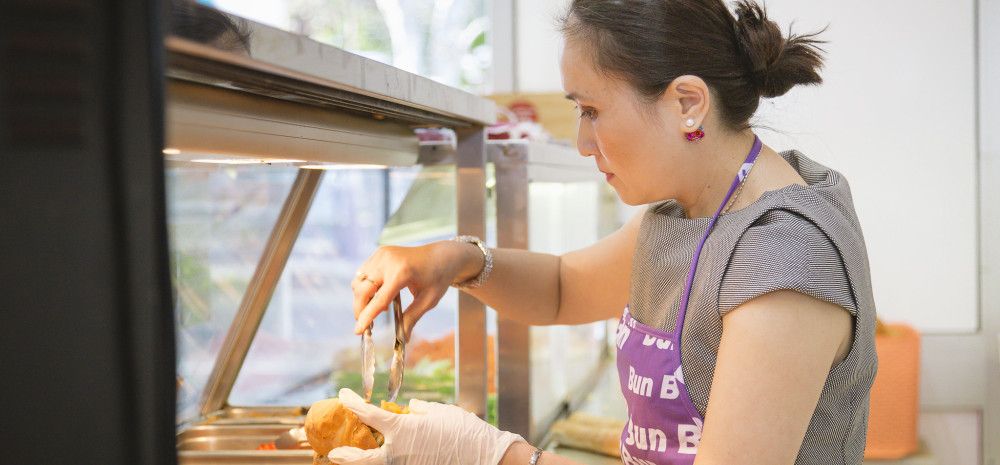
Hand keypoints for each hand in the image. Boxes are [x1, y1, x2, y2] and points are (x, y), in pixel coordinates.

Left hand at [327, 388, 523, 464]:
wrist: (484, 457)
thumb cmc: (462, 431)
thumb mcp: (439, 411)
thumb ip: (418, 409)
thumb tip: (410, 408)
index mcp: (400, 430)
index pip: (368, 414)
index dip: (352, 403)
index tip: (343, 395)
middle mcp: (398, 453)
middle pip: (364, 459)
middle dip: (347, 457)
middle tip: (333, 454)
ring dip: (368, 461)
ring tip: (355, 458)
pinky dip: (389, 461)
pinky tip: (390, 455)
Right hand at [352, 241, 483, 335]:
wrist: (441, 256)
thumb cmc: (438, 278)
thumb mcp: (428, 301)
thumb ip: (412, 319)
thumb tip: (403, 339)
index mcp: (402, 272)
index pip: (379, 299)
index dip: (367, 317)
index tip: (358, 331)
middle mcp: (388, 260)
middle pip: (362, 290)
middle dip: (360, 309)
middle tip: (367, 325)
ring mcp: (382, 254)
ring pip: (359, 281)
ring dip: (362, 298)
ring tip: (379, 309)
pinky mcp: (379, 252)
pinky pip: (363, 274)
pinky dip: (365, 287)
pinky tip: (379, 295)